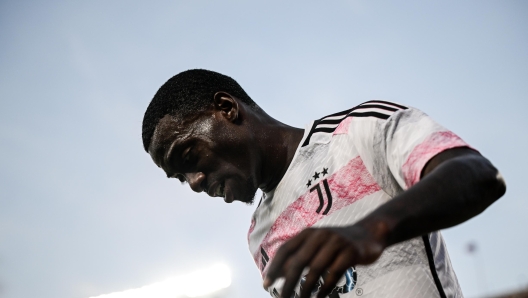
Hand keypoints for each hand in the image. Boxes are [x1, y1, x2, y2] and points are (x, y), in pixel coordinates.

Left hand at [263, 224, 386, 297]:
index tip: (266, 284)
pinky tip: (318, 297)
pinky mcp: (350, 252)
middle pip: (298, 261)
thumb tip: (279, 275)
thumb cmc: (337, 244)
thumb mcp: (316, 246)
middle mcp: (320, 235)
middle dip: (288, 283)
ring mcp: (336, 242)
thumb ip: (299, 257)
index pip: (285, 250)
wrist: (369, 234)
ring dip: (305, 288)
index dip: (274, 267)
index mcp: (308, 233)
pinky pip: (334, 273)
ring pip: (315, 269)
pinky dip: (324, 287)